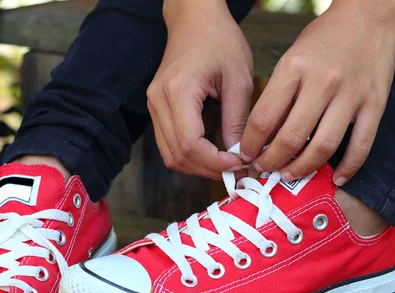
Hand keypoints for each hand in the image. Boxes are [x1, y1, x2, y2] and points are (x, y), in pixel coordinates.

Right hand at [147, 0, 252, 178]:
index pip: (190, 144)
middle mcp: (159, 101)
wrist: (195, 19)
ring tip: (226, 165)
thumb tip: (240, 155)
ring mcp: (154, 105)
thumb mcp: (238, 79)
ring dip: (198, 167)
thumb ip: (237, 120)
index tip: (239, 164)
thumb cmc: (219, 40)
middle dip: (208, 170)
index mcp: (179, 91)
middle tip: (236, 171)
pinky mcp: (157, 108)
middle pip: (177, 155)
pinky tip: (212, 154)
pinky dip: (190, 156)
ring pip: (170, 155)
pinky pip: (169, 144)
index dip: (215, 163)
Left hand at [241, 0, 394, 184]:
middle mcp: (322, 81)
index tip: (246, 155)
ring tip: (289, 174)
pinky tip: (336, 178)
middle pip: (290, 137)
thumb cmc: (323, 40)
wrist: (369, 17)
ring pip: (323, 146)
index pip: (263, 118)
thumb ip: (277, 95)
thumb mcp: (291, 59)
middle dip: (272, 161)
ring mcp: (351, 94)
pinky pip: (361, 146)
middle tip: (264, 169)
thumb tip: (260, 137)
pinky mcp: (375, 104)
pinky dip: (348, 168)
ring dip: (302, 168)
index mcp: (294, 68)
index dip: (250, 145)